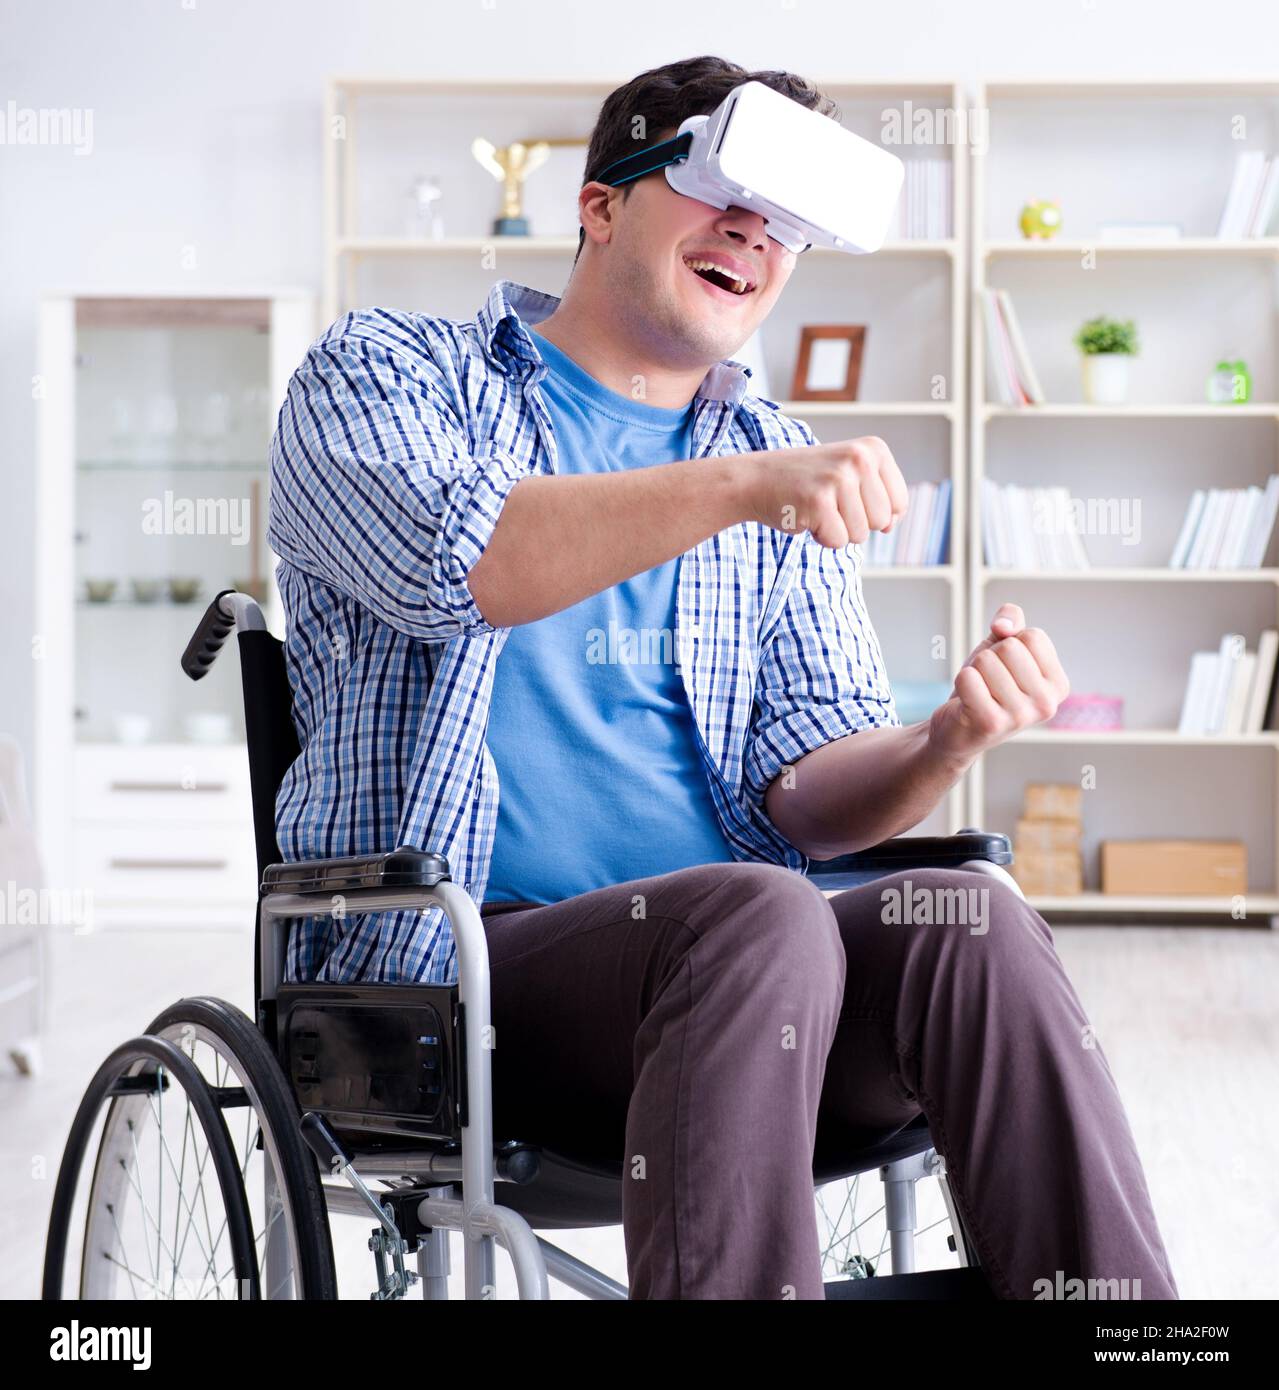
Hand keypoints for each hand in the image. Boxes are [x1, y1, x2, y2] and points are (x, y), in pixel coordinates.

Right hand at [739, 436, 909, 547]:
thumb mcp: (851, 476)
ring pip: (860, 534)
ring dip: (837, 530)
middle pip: (881, 521)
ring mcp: (838, 478)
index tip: (850, 499)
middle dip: (856, 523)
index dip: (875, 514)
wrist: (757, 479)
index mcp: (873, 450)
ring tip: (818, 508)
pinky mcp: (818, 500)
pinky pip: (837, 541)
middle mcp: (859, 459)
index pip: (899, 503)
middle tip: (830, 503)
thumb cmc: (808, 482)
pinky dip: (821, 537)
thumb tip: (890, 525)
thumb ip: (879, 497)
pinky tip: (807, 516)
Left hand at [927, 603, 1069, 767]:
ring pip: (986, 660)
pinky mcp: (990, 723)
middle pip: (1009, 647)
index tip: (1005, 667)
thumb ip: (1011, 621)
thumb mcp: (1001, 645)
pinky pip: (968, 678)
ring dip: (974, 671)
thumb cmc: (985, 684)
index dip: (1009, 643)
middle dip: (989, 657)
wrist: (958, 728)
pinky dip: (961, 681)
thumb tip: (1003, 627)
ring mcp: (1020, 716)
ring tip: (977, 692)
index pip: (1033, 636)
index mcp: (1058, 685)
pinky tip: (966, 702)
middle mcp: (1047, 704)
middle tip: (987, 682)